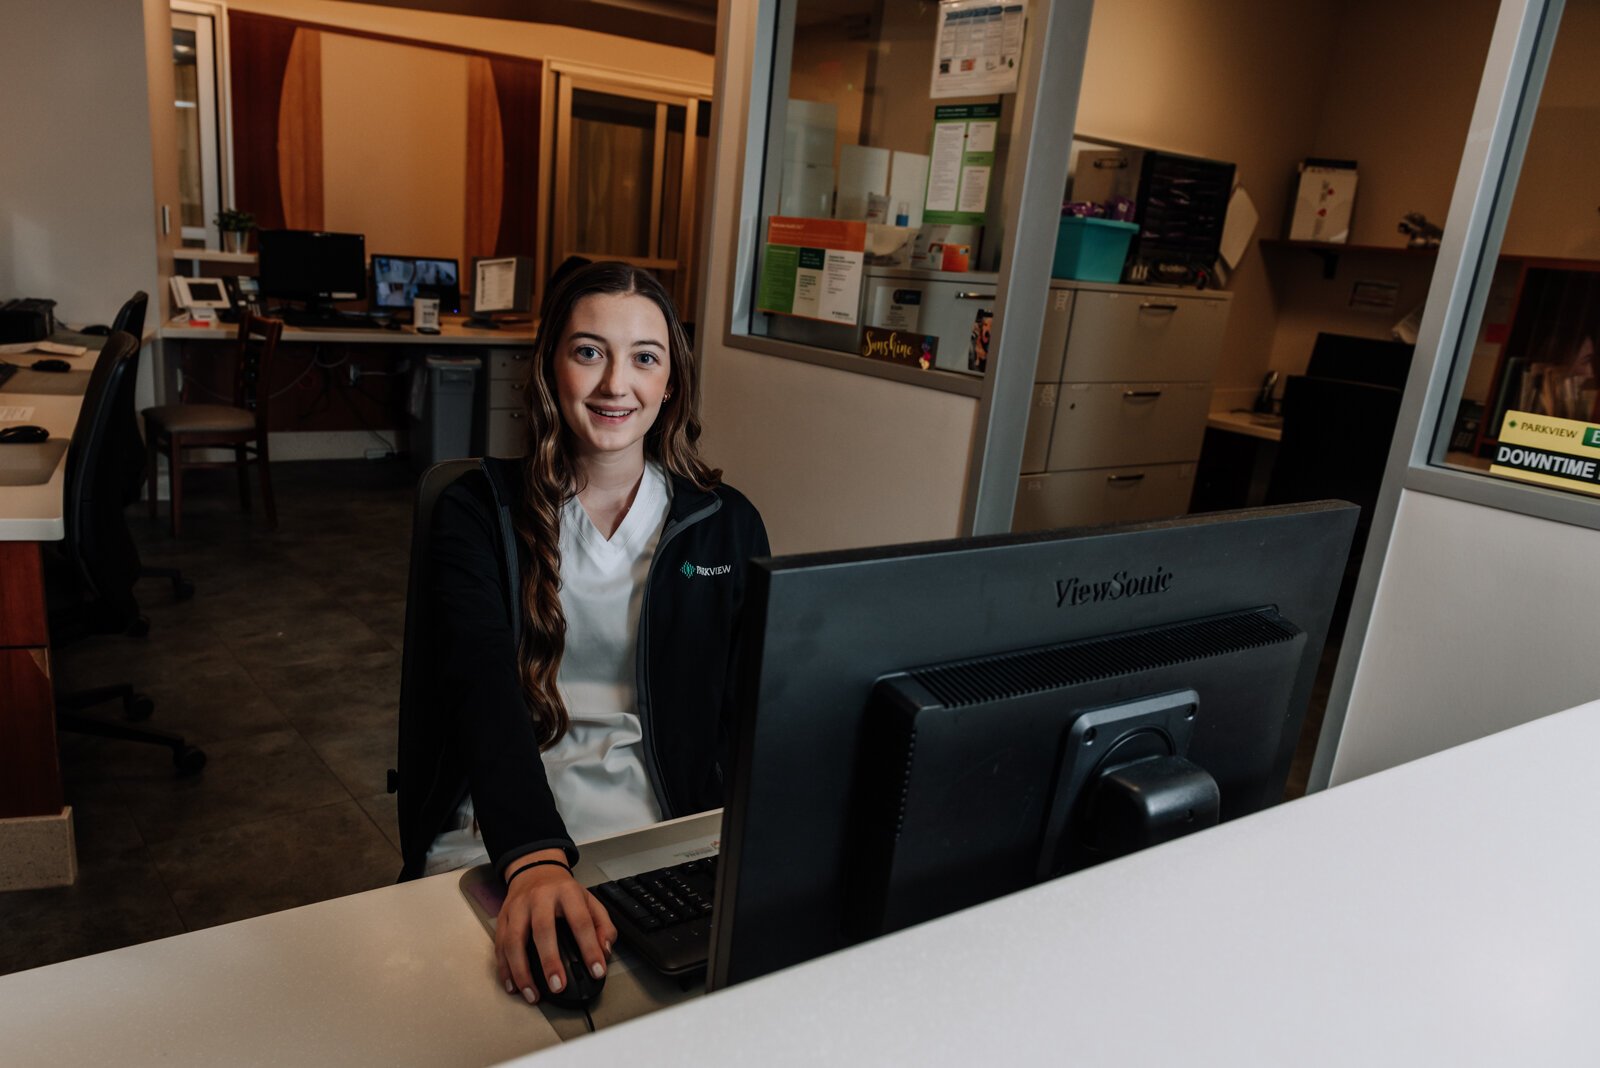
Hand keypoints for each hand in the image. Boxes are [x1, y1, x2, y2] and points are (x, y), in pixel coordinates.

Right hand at [495, 849, 616, 1004]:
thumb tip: (604, 951)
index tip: (596, 971)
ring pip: (514, 940)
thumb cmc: (563, 891)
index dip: (590, 948)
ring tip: (532, 994)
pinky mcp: (503, 917)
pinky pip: (500, 945)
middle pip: (543, 930)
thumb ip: (603, 925)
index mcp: (567, 892)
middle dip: (550, 961)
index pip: (580, 921)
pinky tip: (512, 986)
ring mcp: (518, 907)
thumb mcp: (590, 900)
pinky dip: (504, 968)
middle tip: (558, 986)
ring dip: (521, 971)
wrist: (535, 870)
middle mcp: (540, 898)